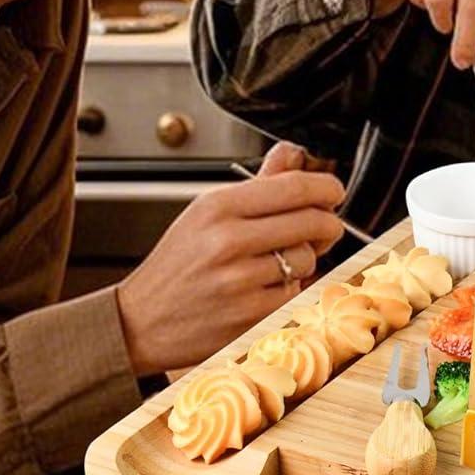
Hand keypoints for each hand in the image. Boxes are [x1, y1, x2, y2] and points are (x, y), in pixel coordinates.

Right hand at [116, 141, 346, 376]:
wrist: (140, 322)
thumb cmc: (177, 264)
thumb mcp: (206, 213)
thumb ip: (257, 184)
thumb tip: (293, 152)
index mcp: (218, 207)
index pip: (295, 186)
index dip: (327, 188)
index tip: (334, 193)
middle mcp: (228, 241)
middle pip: (313, 221)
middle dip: (328, 224)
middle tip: (324, 228)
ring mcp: (239, 281)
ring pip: (306, 259)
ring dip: (303, 261)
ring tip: (277, 263)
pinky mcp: (248, 316)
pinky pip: (294, 293)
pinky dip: (288, 291)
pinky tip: (264, 289)